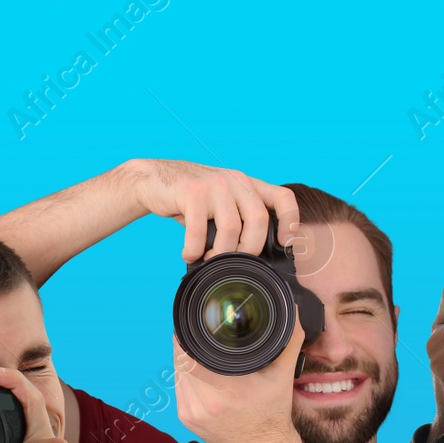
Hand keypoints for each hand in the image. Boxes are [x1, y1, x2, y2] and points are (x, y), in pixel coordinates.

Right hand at [117, 158, 300, 262]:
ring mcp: (215, 183)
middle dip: (248, 249)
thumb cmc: (190, 200)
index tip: (286, 243)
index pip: (282, 197)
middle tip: (232, 262)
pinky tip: (188, 254)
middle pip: (258, 220)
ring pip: (230, 228)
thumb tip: (252, 258)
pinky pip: (199, 229)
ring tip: (206, 260)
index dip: (290, 220)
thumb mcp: (220, 204)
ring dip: (219, 253)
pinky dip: (194, 249)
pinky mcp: (192, 190)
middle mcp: (235, 180)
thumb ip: (238, 220)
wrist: (153, 180)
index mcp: (247, 184)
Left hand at [174, 317, 300, 442]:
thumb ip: (289, 340)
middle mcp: (206, 402)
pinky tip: (192, 368)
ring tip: (192, 346)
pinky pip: (178, 388)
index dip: (188, 336)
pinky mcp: (185, 418)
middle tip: (193, 330)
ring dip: (182, 358)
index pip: (191, 355)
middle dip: (185, 344)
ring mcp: (192, 412)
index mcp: (227, 390)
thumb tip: (292, 311)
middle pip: (181, 361)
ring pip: (177, 373)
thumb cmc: (272, 414)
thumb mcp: (284, 376)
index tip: (193, 323)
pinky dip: (183, 375)